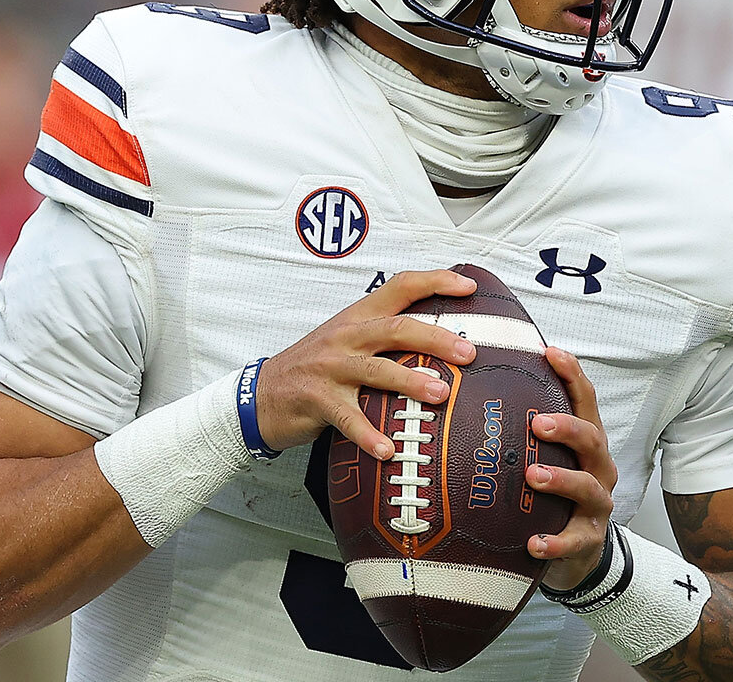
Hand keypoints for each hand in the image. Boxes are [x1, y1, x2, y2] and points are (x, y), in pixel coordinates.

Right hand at [256, 269, 478, 457]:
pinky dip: (369, 436)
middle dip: (436, 338)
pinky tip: (388, 450)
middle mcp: (347, 336)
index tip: (468, 286)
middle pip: (397, 328)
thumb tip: (441, 341)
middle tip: (468, 352)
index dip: (435, 281)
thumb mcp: (347, 338)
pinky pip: (349, 419)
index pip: (400, 286)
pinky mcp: (318, 400)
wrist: (263, 393)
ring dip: (411, 381)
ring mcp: (331, 367)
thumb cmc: (315, 367)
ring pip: (377, 370)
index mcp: (358, 317)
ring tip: (440, 393)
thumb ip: (384, 335)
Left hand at [529, 346, 618, 590]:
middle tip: (536, 423)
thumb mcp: (546, 456)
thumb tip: (475, 392)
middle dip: (567, 428)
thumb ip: (523, 431)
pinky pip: (574, 541)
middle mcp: (597, 468)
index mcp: (586, 443)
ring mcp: (596, 505)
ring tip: (533, 475)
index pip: (585, 401)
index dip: (572, 375)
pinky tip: (533, 541)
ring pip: (587, 488)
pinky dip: (554, 541)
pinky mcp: (588, 539)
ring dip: (561, 479)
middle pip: (592, 439)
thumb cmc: (553, 494)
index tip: (550, 352)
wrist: (576, 551)